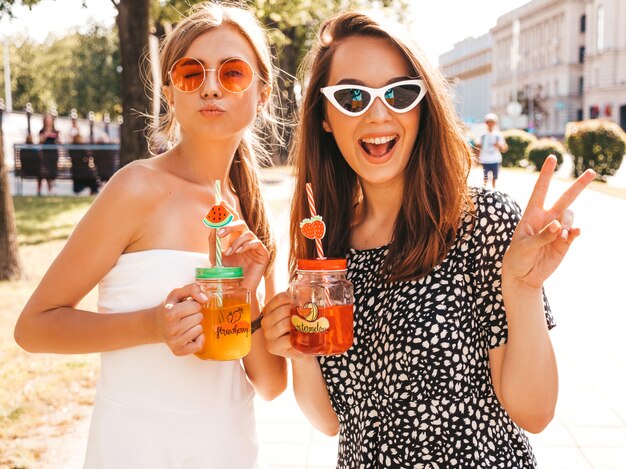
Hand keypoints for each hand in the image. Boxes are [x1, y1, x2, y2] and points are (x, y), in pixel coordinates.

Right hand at [153, 283, 205, 355]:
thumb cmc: (170, 307)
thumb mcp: (177, 293)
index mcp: (169, 312)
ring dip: (196, 325)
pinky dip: (198, 339)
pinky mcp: (178, 351)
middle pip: (199, 317)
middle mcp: (170, 328)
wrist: (157, 325)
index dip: (194, 304)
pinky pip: (199, 345)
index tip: (186, 306)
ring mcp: (174, 341)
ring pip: (200, 330)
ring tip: (186, 324)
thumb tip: (206, 299)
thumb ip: (192, 288)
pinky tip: (190, 335)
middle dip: (195, 314)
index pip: (196, 306)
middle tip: (185, 316)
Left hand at [210, 201, 269, 291]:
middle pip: (240, 222)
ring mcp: (255, 245)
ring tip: (228, 252)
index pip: (233, 220)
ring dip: (236, 240)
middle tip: (219, 232)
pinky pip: (255, 242)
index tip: (220, 202)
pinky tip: (238, 252)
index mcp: (236, 237)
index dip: (228, 210)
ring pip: (247, 232)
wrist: (238, 289)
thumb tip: (212, 226)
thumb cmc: (227, 274)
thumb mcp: (216, 257)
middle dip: (229, 224)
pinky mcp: (263, 253)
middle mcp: (246, 239)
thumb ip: (213, 242)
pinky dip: (245, 245)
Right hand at [262, 292, 307, 359]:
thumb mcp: (297, 311)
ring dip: (299, 324)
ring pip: (284, 324)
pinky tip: (303, 337)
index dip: (294, 297)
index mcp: (269, 309)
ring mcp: (268, 334)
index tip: (304, 301)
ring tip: (308, 325)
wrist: (299, 348)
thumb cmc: (297, 327)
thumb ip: (300, 298)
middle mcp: (265, 321)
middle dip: (298, 312)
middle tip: (310, 315)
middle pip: (283, 310)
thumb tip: (309, 287)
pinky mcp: (272, 347)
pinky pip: (287, 340)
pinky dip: (297, 338)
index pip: (280, 298)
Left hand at [502, 155, 594, 288]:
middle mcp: (546, 219)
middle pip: (565, 198)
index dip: (546, 174)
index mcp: (531, 215)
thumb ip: (541, 236)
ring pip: (570, 216)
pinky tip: (572, 234)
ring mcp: (557, 230)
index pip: (540, 190)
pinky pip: (574, 232)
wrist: (523, 276)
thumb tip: (558, 225)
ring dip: (567, 223)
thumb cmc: (517, 258)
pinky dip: (575, 231)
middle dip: (579, 185)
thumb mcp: (523, 246)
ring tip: (559, 236)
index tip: (552, 157)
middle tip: (592, 172)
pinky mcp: (565, 242)